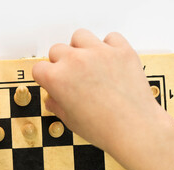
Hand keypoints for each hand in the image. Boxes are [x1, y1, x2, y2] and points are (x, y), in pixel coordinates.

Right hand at [33, 29, 165, 152]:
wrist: (134, 129)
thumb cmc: (103, 129)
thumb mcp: (69, 121)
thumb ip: (57, 105)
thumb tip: (54, 99)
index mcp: (57, 78)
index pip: (39, 68)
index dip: (45, 77)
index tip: (52, 81)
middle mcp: (75, 61)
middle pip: (57, 49)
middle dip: (61, 62)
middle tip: (72, 76)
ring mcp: (99, 52)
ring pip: (80, 36)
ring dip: (80, 48)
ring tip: (88, 63)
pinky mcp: (121, 50)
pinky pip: (110, 37)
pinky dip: (109, 46)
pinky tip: (109, 61)